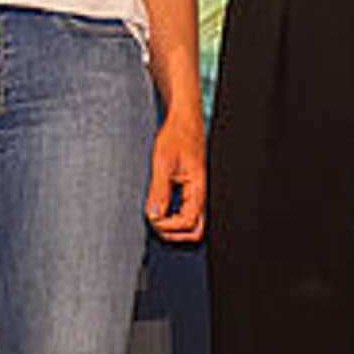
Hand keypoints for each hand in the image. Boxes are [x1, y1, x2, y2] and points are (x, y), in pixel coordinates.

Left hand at [146, 111, 206, 240]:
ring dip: (172, 224)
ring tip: (156, 217)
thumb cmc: (178, 135)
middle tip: (156, 223)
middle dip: (174, 232)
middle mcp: (199, 192)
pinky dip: (172, 214)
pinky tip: (160, 207)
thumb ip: (159, 191)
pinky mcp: (189, 187)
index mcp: (198, 188)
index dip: (170, 226)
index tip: (154, 217)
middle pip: (195, 228)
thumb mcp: (163, 163)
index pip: (189, 222)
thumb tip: (154, 215)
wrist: (183, 121)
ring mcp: (195, 191)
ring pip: (190, 221)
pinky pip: (184, 210)